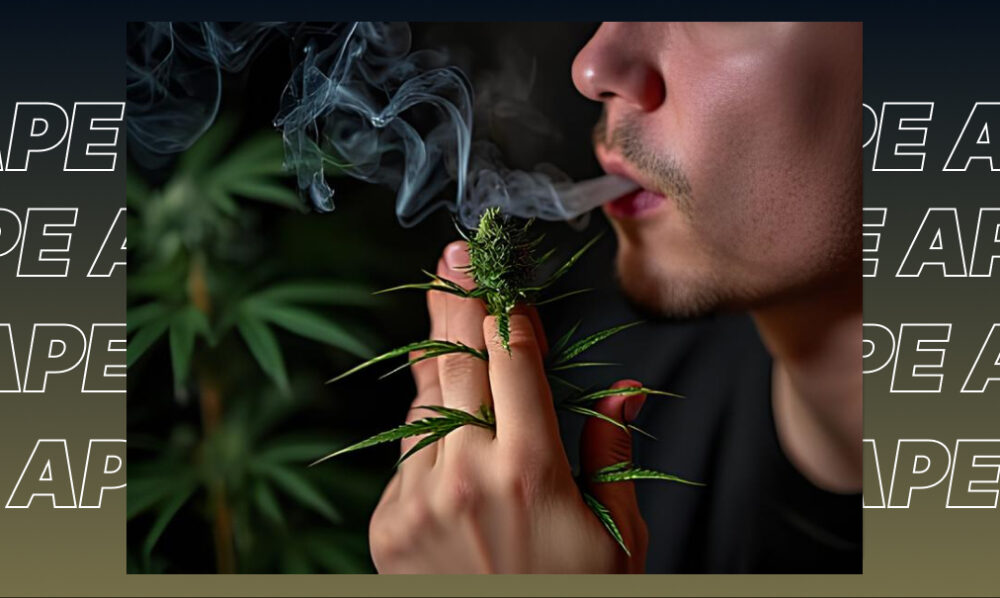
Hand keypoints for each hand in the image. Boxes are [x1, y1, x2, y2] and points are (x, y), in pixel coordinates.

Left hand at [368, 241, 648, 572]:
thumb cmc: (573, 597)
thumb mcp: (618, 538)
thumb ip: (611, 456)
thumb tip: (622, 392)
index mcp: (531, 469)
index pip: (512, 358)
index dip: (501, 304)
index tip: (492, 267)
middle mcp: (466, 473)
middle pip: (456, 361)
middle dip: (453, 302)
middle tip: (449, 259)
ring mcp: (417, 498)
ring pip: (424, 402)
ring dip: (436, 360)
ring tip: (442, 313)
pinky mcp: (387, 524)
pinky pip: (406, 453)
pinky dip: (426, 427)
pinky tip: (443, 415)